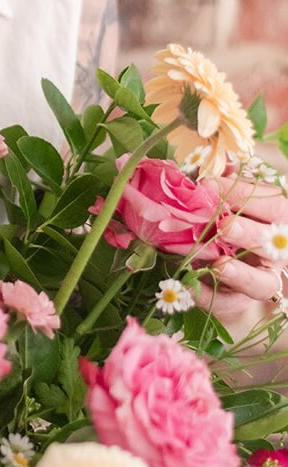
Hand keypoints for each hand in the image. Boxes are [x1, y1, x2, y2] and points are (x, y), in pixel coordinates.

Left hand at [194, 173, 287, 330]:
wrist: (224, 258)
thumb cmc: (231, 216)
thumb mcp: (233, 197)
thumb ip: (230, 181)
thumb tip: (223, 161)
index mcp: (278, 220)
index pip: (271, 207)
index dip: (242, 196)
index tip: (209, 186)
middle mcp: (275, 252)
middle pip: (271, 246)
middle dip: (248, 234)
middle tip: (223, 225)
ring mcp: (260, 279)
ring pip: (261, 285)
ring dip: (240, 275)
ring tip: (218, 265)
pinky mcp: (238, 301)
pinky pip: (228, 304)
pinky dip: (208, 296)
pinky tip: (189, 285)